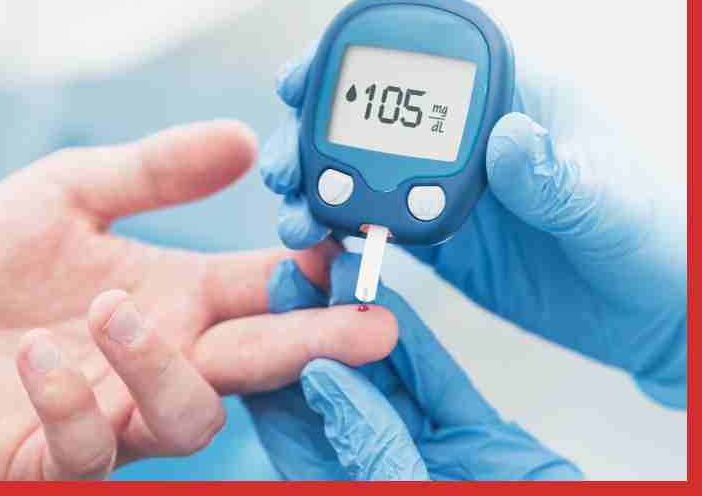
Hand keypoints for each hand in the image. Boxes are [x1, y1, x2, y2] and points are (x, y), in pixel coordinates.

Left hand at [0, 121, 398, 479]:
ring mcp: (113, 413)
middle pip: (258, 363)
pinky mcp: (53, 456)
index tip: (347, 252)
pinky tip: (42, 355)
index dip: (314, 277)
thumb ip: (153, 169)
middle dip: (315, 346)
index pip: (268, 291)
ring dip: (161, 367)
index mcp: (176, 298)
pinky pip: (87, 451)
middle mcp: (158, 360)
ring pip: (186, 419)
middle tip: (364, 327)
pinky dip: (70, 404)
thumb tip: (242, 137)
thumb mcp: (68, 192)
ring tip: (112, 310)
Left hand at [247, 252, 581, 479]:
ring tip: (338, 264)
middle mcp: (375, 468)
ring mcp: (426, 453)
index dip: (272, 364)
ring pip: (383, 377)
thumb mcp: (413, 495)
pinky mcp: (477, 441)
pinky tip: (392, 300)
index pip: (290, 425)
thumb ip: (370, 449)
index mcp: (340, 485)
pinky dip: (416, 343)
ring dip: (360, 320)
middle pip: (332, 389)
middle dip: (311, 325)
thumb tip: (322, 380)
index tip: (259, 308)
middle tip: (294, 266)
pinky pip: (438, 384)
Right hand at [261, 63, 686, 406]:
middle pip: (368, 112)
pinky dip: (336, 235)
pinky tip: (318, 251)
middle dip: (312, 132)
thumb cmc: (656, 237)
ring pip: (356, 168)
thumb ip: (552, 172)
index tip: (303, 78)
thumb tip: (507, 135)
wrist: (662, 315)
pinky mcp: (437, 238)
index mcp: (511, 94)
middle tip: (284, 166)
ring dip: (315, 189)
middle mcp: (467, 133)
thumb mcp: (607, 201)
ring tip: (298, 221)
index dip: (353, 58)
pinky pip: (372, 225)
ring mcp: (445, 183)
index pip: (421, 57)